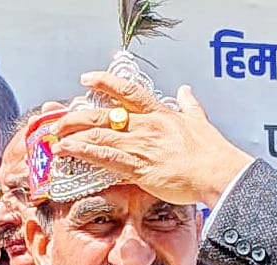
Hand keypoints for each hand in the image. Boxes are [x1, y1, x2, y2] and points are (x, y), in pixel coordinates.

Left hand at [52, 74, 252, 206]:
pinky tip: (69, 151)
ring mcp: (141, 146)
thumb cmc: (213, 153)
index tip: (88, 79)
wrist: (219, 173)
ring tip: (57, 137)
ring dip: (74, 135)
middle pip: (104, 114)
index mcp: (161, 114)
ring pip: (100, 134)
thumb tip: (186, 92)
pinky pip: (105, 157)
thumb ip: (190, 106)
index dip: (105, 84)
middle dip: (78, 116)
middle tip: (61, 119)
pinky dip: (84, 152)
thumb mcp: (201, 122)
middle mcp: (147, 126)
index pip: (127, 92)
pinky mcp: (140, 167)